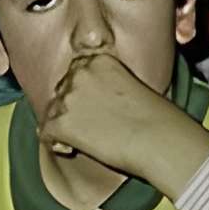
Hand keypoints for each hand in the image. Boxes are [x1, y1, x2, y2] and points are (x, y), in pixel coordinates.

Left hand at [34, 49, 208, 187]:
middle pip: (62, 91)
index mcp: (100, 60)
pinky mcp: (60, 123)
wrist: (161, 141)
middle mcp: (80, 73)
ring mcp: (68, 98)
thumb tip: (94, 103)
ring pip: (52, 111)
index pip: (77, 72)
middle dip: (71, 107)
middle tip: (89, 125)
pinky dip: (56, 143)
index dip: (82, 91)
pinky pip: (46, 133)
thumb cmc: (159, 119)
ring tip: (84, 139)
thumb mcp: (135, 87)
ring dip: (63, 125)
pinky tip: (71, 149)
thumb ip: (109, 86)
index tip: (92, 105)